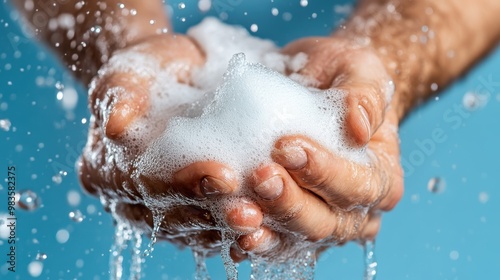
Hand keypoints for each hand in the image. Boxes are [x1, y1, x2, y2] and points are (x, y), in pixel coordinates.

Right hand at [78, 33, 264, 252]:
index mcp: (105, 168)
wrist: (171, 77)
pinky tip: (261, 235)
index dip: (182, 185)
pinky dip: (235, 235)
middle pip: (170, 217)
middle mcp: (129, 199)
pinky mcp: (189, 212)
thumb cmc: (150, 72)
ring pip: (193, 232)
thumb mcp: (129, 72)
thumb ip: (121, 94)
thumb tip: (117, 125)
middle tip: (249, 213)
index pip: (142, 184)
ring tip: (262, 225)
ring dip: (228, 232)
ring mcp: (160, 210)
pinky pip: (210, 232)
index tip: (224, 176)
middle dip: (212, 216)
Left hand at [230, 37, 403, 259]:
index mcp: (381, 180)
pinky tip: (231, 233)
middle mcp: (354, 212)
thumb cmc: (340, 80)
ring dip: (266, 229)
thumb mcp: (359, 69)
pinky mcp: (289, 227)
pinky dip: (252, 239)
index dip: (324, 173)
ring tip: (238, 212)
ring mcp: (320, 224)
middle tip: (260, 176)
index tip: (288, 147)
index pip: (357, 186)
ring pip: (294, 239)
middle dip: (290, 203)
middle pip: (324, 222)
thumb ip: (365, 94)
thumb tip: (359, 127)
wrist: (315, 89)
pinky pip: (272, 241)